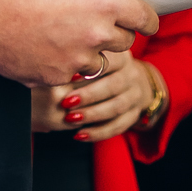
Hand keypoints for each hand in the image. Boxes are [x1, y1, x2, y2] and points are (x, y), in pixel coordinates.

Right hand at [0, 0, 158, 87]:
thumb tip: (98, 1)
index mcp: (103, 3)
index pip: (143, 16)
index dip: (147, 19)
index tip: (147, 21)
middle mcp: (96, 34)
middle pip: (125, 42)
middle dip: (115, 34)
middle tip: (97, 27)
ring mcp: (78, 60)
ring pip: (98, 61)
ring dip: (88, 52)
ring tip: (63, 37)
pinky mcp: (58, 78)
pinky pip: (70, 74)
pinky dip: (62, 64)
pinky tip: (43, 50)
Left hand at [31, 48, 163, 143]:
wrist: (126, 81)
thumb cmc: (99, 67)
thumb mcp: (96, 56)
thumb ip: (81, 58)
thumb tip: (56, 62)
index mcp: (122, 56)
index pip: (110, 61)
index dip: (91, 69)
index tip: (70, 76)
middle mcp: (132, 75)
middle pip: (114, 86)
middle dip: (89, 95)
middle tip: (66, 102)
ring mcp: (135, 96)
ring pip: (116, 107)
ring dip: (92, 114)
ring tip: (70, 119)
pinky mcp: (133, 115)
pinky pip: (118, 126)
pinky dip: (98, 132)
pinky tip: (79, 135)